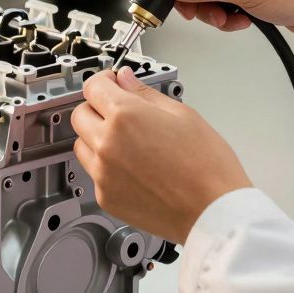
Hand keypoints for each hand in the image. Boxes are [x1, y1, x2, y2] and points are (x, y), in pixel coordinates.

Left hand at [71, 67, 249, 243]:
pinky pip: (94, 173)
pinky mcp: (106, 197)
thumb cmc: (207, 167)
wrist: (213, 212)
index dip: (103, 81)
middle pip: (80, 115)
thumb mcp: (182, 115)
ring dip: (96, 137)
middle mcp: (107, 144)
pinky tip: (132, 165)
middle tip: (119, 111)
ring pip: (82, 144)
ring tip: (127, 141)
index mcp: (125, 116)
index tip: (111, 83)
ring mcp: (103, 174)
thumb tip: (126, 80)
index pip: (92, 87)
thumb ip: (145, 94)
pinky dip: (105, 166)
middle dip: (96, 108)